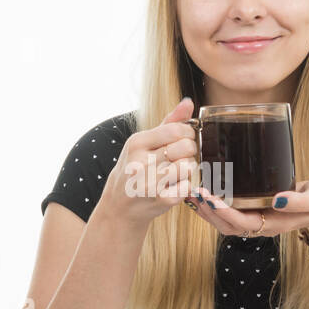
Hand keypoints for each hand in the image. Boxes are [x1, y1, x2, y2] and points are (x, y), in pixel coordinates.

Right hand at [100, 97, 200, 227]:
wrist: (119, 206)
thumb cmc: (134, 169)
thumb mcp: (144, 143)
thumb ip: (168, 122)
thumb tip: (188, 102)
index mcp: (136, 143)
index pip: (176, 130)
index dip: (187, 132)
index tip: (184, 138)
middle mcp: (141, 163)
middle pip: (186, 147)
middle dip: (189, 150)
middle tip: (180, 156)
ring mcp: (150, 183)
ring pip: (188, 166)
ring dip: (187, 168)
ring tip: (175, 171)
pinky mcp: (161, 201)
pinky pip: (187, 186)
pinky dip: (184, 186)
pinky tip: (172, 186)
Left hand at [189, 176, 308, 245]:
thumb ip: (299, 201)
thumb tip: (277, 199)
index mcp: (273, 224)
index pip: (241, 223)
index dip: (222, 212)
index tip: (208, 197)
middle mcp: (261, 224)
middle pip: (226, 225)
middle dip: (207, 211)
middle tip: (192, 192)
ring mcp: (258, 217)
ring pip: (225, 220)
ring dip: (207, 208)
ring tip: (191, 191)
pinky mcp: (255, 207)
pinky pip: (230, 209)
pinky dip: (215, 201)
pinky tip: (205, 188)